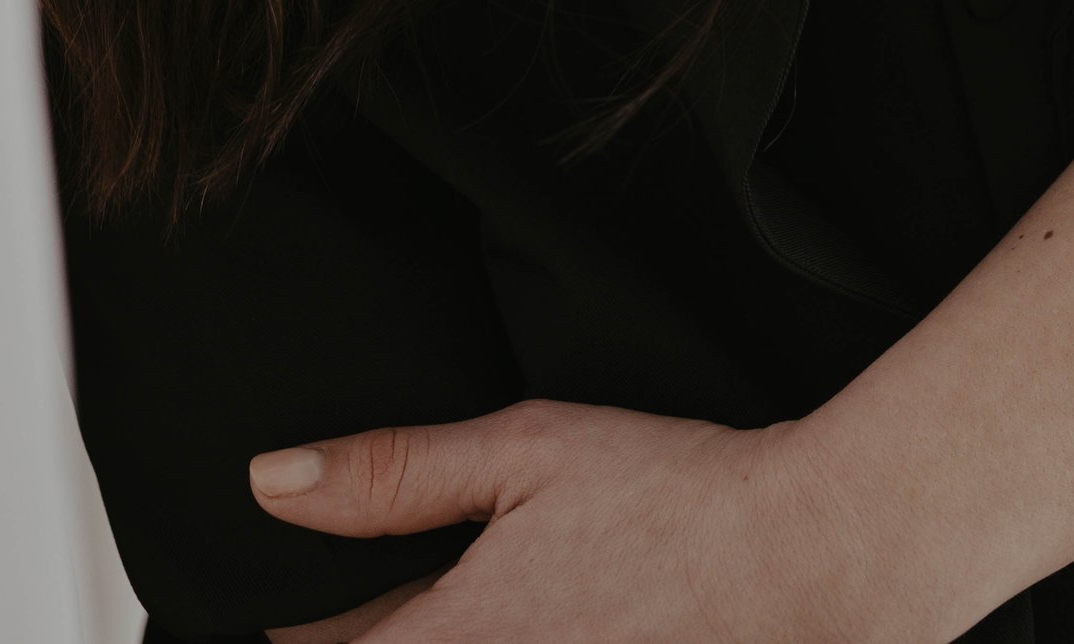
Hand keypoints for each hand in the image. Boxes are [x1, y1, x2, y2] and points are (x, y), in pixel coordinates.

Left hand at [251, 395, 869, 643]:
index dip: (301, 618)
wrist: (804, 558)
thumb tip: (269, 481)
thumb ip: (391, 473)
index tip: (309, 588)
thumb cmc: (675, 497)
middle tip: (416, 591)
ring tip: (489, 603)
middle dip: (384, 628)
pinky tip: (546, 620)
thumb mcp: (525, 449)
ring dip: (443, 638)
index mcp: (450, 640)